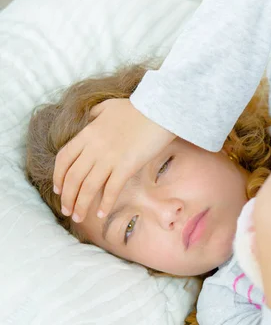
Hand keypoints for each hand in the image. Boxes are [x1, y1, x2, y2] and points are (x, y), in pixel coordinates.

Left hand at [53, 98, 174, 221]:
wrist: (159, 110)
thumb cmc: (137, 108)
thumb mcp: (108, 106)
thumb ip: (95, 114)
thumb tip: (89, 118)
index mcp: (87, 134)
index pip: (64, 159)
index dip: (58, 177)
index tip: (58, 190)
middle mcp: (94, 148)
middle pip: (73, 178)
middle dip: (67, 198)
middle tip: (67, 210)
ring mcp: (109, 158)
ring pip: (88, 187)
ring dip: (81, 205)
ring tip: (78, 218)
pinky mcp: (126, 166)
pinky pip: (111, 189)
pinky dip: (105, 203)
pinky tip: (102, 214)